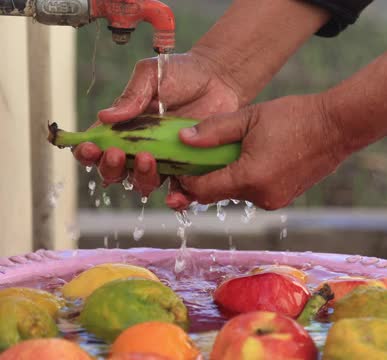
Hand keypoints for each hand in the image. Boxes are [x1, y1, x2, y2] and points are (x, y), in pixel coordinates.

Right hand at [74, 49, 241, 195]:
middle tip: (117, 154)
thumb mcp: (151, 75)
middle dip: (111, 167)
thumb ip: (131, 95)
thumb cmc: (182, 73)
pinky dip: (176, 198)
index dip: (87, 152)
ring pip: (144, 183)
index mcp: (124, 128)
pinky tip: (175, 196)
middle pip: (116, 171)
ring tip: (148, 159)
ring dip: (140, 177)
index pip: (97, 147)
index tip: (90, 147)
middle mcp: (141, 148)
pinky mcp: (190, 169)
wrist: (221, 78)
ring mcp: (165, 160)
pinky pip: (180, 190)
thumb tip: (105, 116)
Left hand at [165, 94, 347, 209]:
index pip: (203, 189)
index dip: (186, 180)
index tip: (179, 166)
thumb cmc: (295, 117)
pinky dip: (246, 179)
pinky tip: (252, 157)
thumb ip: (213, 131)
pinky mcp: (284, 197)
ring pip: (236, 193)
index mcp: (249, 177)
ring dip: (227, 178)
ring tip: (229, 152)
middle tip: (197, 158)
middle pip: (218, 194)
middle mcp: (261, 196)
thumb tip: (183, 140)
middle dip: (205, 178)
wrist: (337, 127)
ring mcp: (275, 200)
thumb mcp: (249, 117)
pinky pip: (254, 192)